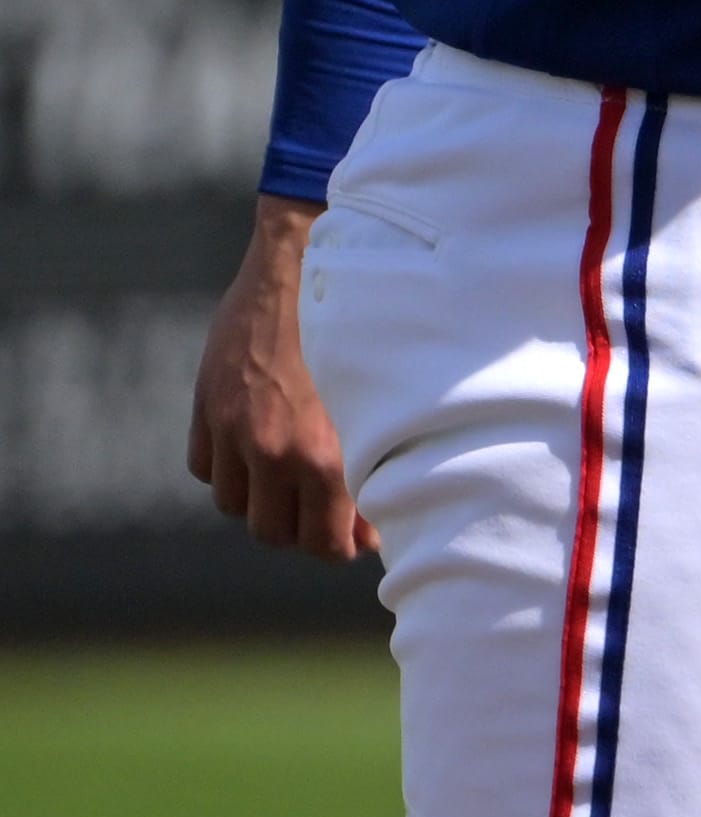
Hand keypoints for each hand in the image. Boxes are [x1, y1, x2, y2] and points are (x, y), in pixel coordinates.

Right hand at [183, 196, 366, 560]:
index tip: (354, 535)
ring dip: (261, 499)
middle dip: (299, 529)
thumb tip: (371, 531)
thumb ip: (373, 468)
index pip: (325, 545)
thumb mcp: (379, 408)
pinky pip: (206, 469)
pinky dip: (227, 469)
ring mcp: (234, 431)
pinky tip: (255, 450)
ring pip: (235, 506)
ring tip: (290, 478)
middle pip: (273, 533)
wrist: (307, 271)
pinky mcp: (207, 407)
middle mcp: (274, 451)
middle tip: (322, 512)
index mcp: (327, 458)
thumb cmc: (366, 338)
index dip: (341, 545)